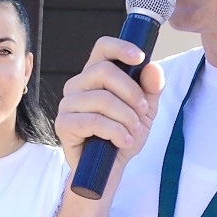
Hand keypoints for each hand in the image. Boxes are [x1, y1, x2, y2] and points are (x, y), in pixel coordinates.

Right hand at [54, 38, 165, 172]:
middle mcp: (78, 85)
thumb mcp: (144, 111)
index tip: (140, 58)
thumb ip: (151, 88)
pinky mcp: (64, 124)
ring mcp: (67, 104)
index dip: (121, 47)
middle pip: (104, 71)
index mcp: (95, 75)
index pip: (103, 47)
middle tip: (141, 112)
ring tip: (132, 132)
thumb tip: (152, 68)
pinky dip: (115, 132)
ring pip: (101, 99)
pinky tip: (122, 141)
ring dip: (125, 117)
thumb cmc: (123, 136)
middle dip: (131, 92)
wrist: (109, 169)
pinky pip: (93, 121)